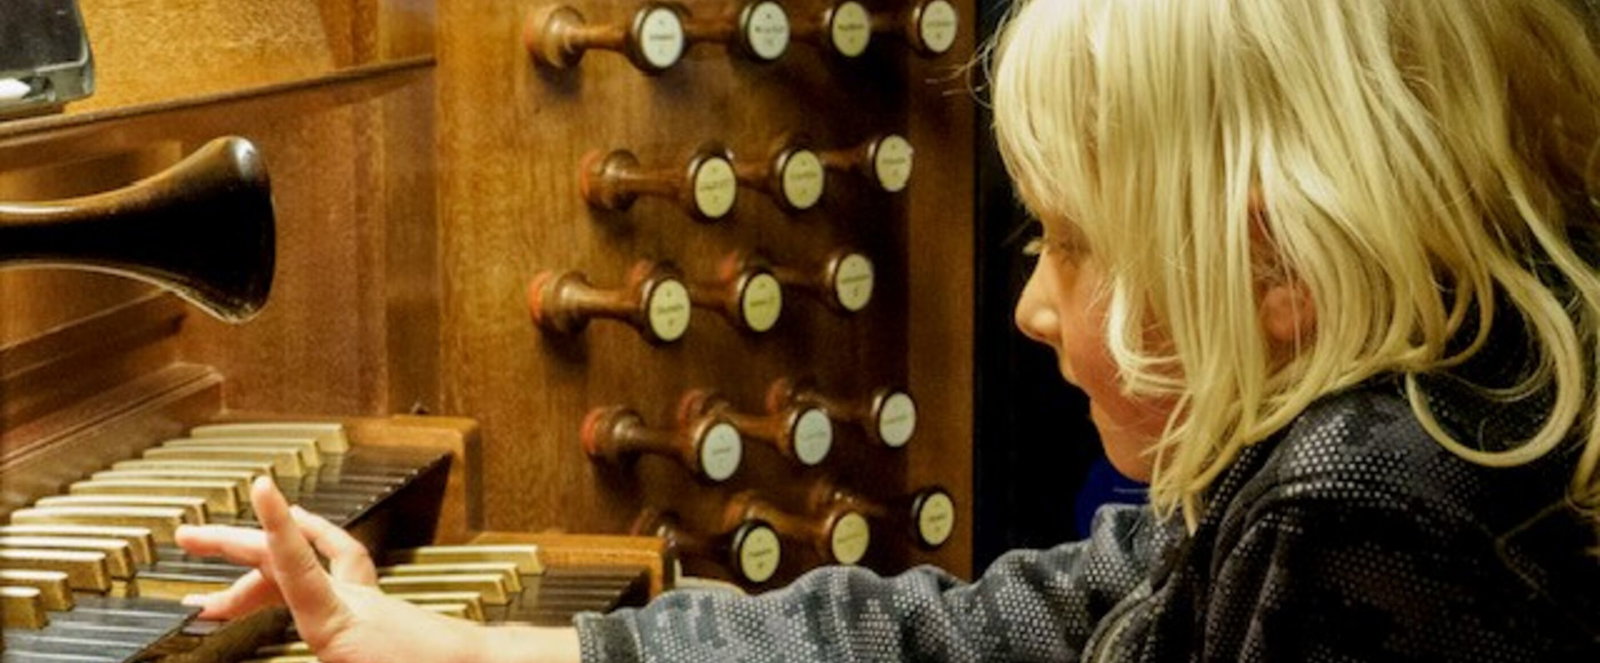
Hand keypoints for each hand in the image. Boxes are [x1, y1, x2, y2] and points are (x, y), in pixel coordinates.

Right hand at [175, 477, 491, 662]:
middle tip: (187, 537)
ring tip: (211, 591)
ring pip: (305, 571)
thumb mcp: (358, 659)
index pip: (300, 568)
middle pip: (286, 564)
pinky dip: (302, 567)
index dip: (278, 528)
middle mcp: (354, 605)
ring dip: (256, 570)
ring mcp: (365, 604)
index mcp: (344, 625)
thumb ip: (328, 646)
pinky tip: (279, 583)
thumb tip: (286, 607)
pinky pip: (332, 577)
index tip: (262, 486)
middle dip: (233, 546)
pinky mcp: (373, 613)